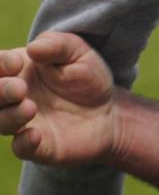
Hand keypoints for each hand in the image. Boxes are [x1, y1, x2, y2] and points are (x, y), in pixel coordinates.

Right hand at [0, 33, 116, 166]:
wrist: (110, 111)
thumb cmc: (87, 78)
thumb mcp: (78, 53)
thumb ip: (57, 46)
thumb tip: (33, 47)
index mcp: (15, 71)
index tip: (18, 63)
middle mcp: (11, 99)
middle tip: (20, 88)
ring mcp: (22, 123)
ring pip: (0, 122)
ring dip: (10, 116)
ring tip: (30, 108)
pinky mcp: (38, 146)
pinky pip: (21, 148)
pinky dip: (23, 143)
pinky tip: (34, 135)